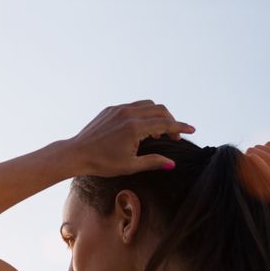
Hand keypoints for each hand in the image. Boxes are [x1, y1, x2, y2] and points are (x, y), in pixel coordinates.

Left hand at [69, 100, 195, 176]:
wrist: (77, 154)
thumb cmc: (102, 163)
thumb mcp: (131, 166)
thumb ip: (153, 162)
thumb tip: (172, 164)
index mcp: (135, 127)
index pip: (165, 124)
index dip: (181, 127)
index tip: (192, 130)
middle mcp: (129, 113)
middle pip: (160, 110)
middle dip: (171, 121)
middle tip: (174, 137)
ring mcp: (119, 108)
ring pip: (147, 105)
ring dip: (157, 116)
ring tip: (157, 134)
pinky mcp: (111, 109)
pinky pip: (134, 106)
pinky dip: (144, 114)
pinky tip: (141, 129)